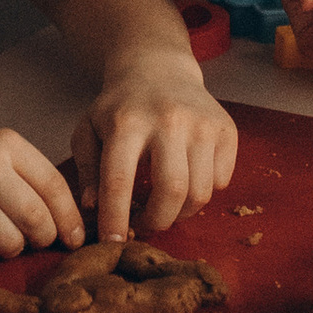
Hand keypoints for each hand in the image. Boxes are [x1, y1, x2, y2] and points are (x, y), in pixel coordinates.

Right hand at [0, 127, 85, 263]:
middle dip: (42, 238)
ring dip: (10, 248)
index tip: (76, 238)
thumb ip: (29, 178)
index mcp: (4, 143)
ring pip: (11, 243)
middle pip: (36, 219)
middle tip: (34, 240)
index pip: (53, 185)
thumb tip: (74, 225)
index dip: (70, 217)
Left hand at [71, 64, 238, 243]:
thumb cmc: (119, 108)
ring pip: (201, 192)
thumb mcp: (88, 131)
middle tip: (145, 225)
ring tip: (164, 205)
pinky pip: (222, 182)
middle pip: (172, 191)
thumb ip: (87, 170)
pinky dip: (204, 192)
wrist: (159, 69)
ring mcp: (202, 123)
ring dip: (181, 212)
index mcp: (127, 121)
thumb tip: (93, 207)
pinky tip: (186, 180)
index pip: (119, 180)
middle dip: (158, 222)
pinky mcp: (226, 129)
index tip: (112, 242)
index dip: (115, 218)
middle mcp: (169, 120)